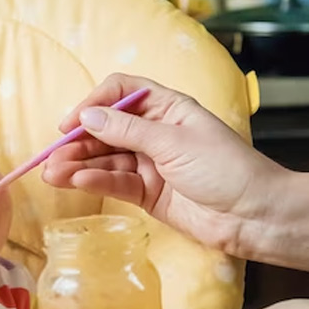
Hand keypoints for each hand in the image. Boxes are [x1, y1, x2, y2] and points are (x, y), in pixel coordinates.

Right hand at [42, 73, 286, 256]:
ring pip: (105, 159)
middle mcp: (155, 132)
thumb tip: (87, 115)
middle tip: (52, 156)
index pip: (121, 92)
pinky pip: (115, 183)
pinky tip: (78, 183)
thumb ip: (128, 130)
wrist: (256, 216)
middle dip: (78, 141)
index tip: (71, 122)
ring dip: (78, 165)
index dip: (94, 103)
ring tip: (53, 174)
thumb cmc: (226, 168)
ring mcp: (150, 163)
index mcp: (167, 108)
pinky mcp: (148, 193)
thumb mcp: (175, 142)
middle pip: (106, 129)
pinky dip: (96, 182)